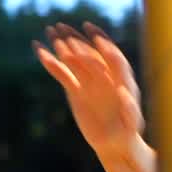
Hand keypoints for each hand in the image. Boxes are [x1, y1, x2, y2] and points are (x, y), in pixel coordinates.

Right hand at [34, 22, 144, 161]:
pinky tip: (39, 50)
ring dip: (63, 45)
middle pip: (91, 54)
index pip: (114, 58)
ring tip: (50, 30)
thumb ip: (130, 109)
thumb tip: (124, 92)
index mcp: (122, 80)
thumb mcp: (132, 124)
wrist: (115, 142)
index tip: (95, 36)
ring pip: (75, 60)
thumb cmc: (128, 133)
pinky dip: (51, 63)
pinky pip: (62, 73)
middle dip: (78, 41)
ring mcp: (90, 82)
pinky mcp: (76, 90)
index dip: (105, 46)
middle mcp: (106, 76)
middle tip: (63, 29)